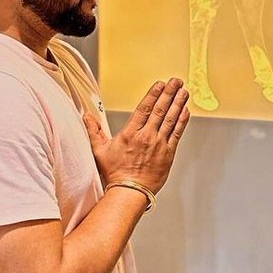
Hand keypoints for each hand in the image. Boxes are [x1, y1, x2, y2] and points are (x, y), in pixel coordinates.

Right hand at [83, 77, 190, 194]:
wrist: (129, 191)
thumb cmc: (115, 173)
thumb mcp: (99, 150)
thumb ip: (94, 131)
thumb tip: (87, 116)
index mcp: (130, 133)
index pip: (144, 108)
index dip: (153, 94)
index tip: (160, 84)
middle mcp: (146, 136)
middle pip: (160, 110)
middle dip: (169, 93)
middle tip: (176, 81)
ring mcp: (159, 144)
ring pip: (170, 119)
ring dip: (178, 103)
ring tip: (184, 91)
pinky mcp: (168, 153)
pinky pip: (177, 133)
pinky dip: (182, 121)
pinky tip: (185, 111)